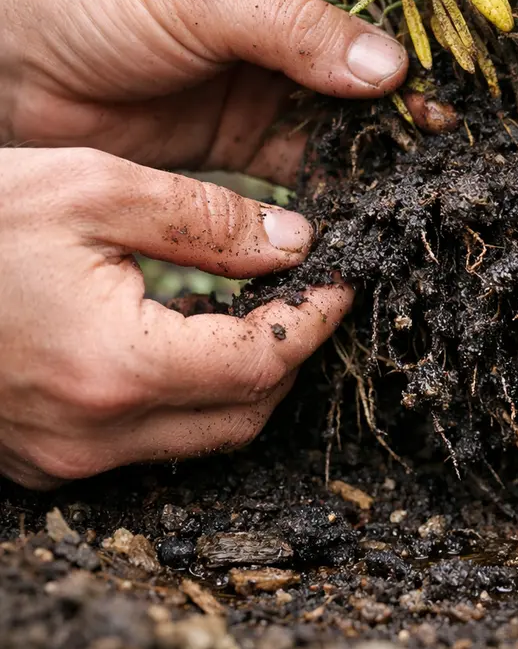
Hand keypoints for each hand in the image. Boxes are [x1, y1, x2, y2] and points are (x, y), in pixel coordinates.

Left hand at [0, 0, 453, 183]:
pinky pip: (308, 161)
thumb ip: (297, 32)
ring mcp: (270, 83)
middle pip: (370, 61)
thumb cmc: (101, 1)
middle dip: (410, 97)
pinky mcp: (248, 137)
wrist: (15, 70)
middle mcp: (288, 23)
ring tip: (422, 175)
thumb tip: (390, 71)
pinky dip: (337, 183)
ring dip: (380, 145)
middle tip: (450, 134)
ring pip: (347, 116)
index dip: (421, 25)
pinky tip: (367, 204)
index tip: (462, 66)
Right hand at [0, 148, 353, 489]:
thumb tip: (295, 242)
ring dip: (243, 379)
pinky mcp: (41, 459)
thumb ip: (205, 219)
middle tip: (305, 293)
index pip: (264, 361)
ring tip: (253, 309)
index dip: (317, 318)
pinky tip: (183, 339)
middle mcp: (92, 434)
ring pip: (202, 436)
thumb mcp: (90, 189)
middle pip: (245, 414)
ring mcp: (63, 457)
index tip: (345, 277)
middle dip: (290, 354)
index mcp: (115, 367)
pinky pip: (147, 442)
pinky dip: (186, 396)